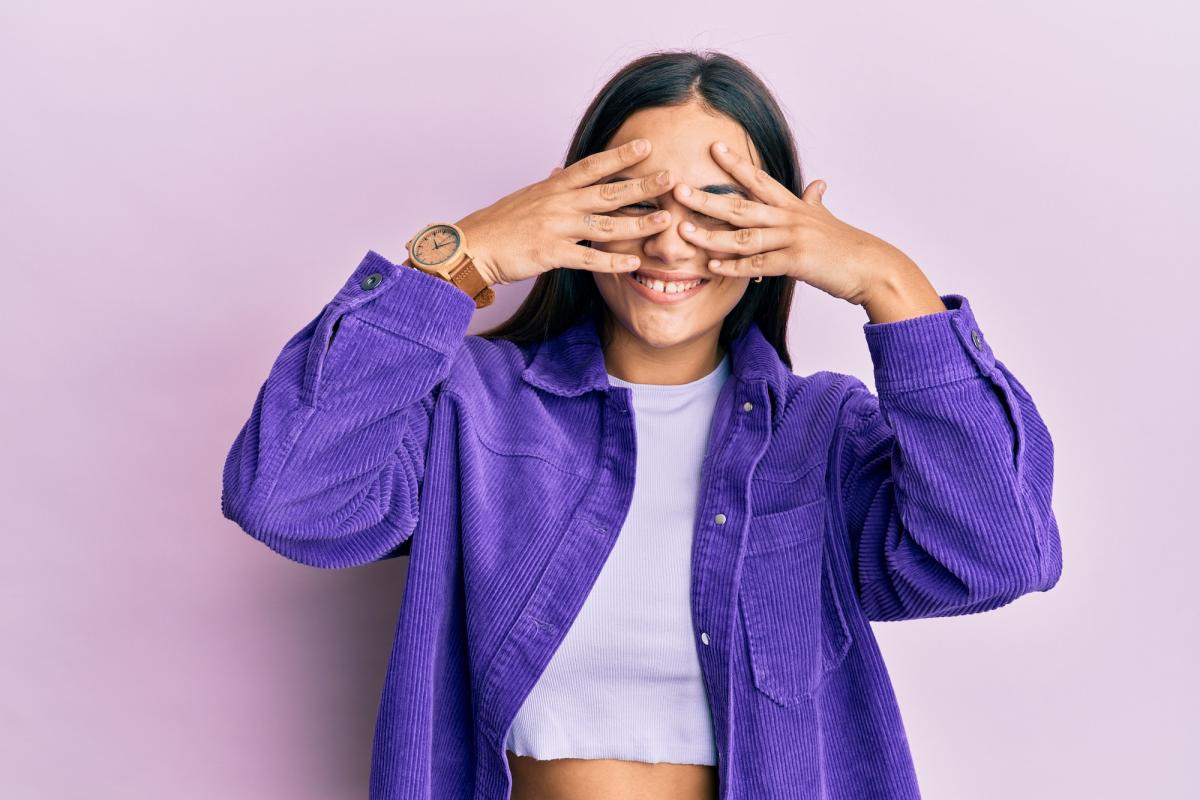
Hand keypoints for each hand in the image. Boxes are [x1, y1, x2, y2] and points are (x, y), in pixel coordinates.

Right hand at [452, 139, 681, 285]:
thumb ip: (552, 186)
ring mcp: (556, 228)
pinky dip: (613, 262)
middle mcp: (559, 203)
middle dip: (642, 185)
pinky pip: (588, 258)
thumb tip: (561, 171)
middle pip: (608, 192)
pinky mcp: (551, 254)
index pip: (593, 166)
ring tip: (665, 221)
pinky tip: (634, 263)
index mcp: (555, 187)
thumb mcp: (528, 197)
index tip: (646, 145)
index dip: (620, 155)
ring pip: (605, 225)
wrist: (473, 247)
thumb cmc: (501, 224)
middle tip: (671, 177)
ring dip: (637, 224)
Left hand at [671, 141, 918, 306]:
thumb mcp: (827, 219)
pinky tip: (713, 265)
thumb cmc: (847, 247)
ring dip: (711, 235)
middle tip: (678, 190)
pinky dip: (734, 267)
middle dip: (707, 198)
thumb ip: (815, 201)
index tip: (713, 148)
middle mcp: (790, 218)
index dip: (736, 164)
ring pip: (744, 236)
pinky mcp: (797, 262)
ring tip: (684, 232)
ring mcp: (793, 239)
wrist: (872, 268)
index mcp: (794, 206)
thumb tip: (819, 183)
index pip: (759, 179)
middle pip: (741, 204)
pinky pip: (759, 264)